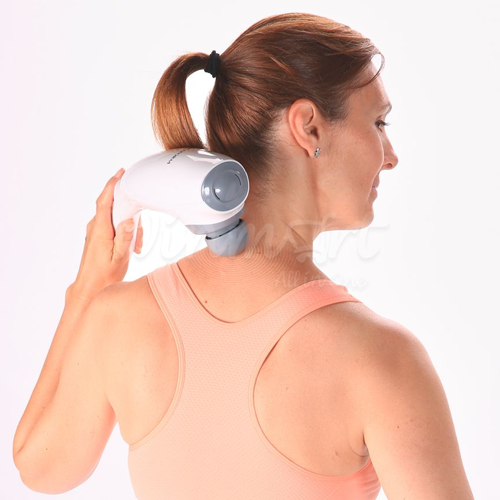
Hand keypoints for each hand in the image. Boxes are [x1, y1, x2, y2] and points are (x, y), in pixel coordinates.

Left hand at [70, 168, 143, 301]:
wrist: (90, 288)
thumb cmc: (104, 276)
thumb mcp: (119, 258)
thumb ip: (125, 238)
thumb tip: (130, 221)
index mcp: (100, 230)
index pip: (104, 201)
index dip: (112, 185)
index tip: (121, 174)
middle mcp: (96, 227)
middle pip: (113, 206)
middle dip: (129, 211)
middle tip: (140, 226)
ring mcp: (96, 231)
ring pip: (116, 217)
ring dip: (130, 226)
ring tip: (137, 245)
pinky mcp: (99, 236)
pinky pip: (114, 225)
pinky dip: (125, 231)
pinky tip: (132, 247)